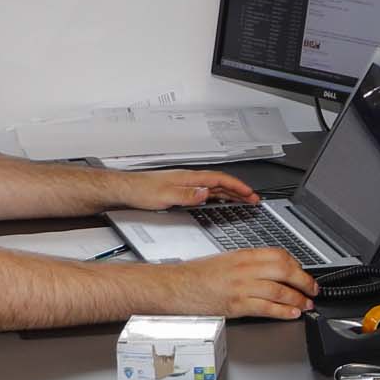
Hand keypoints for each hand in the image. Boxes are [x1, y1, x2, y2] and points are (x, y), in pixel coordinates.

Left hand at [115, 168, 259, 210]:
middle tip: (253, 199)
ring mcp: (185, 184)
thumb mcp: (165, 196)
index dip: (237, 186)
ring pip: (214, 187)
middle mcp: (188, 179)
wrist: (126, 190)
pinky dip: (217, 196)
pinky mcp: (180, 190)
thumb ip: (187, 195)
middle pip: (220, 183)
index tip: (250, 193)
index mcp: (189, 178)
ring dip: (230, 193)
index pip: (219, 180)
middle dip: (239, 190)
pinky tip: (219, 201)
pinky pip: (205, 192)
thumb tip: (206, 194)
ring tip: (243, 200)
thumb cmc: (141, 191)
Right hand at [159, 249, 317, 319]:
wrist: (174, 286)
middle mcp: (244, 268)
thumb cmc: (195, 275)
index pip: (279, 255)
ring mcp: (240, 286)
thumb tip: (269, 271)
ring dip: (298, 298)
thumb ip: (248, 264)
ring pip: (279, 289)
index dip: (297, 265)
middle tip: (314, 289)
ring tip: (307, 304)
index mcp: (242, 255)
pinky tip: (292, 313)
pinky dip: (283, 311)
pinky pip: (265, 307)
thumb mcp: (225, 261)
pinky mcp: (236, 304)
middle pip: (285, 269)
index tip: (304, 273)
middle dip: (304, 281)